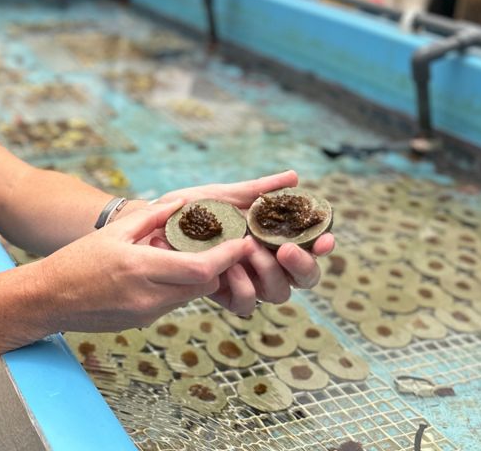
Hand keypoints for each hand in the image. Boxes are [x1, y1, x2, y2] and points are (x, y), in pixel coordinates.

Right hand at [37, 200, 250, 332]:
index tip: (242, 242)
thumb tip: (182, 204)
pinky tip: (163, 272)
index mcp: (141, 268)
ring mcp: (146, 313)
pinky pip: (172, 303)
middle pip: (204, 285)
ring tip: (187, 255)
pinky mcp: (142, 322)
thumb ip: (151, 217)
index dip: (227, 257)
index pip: (201, 269)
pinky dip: (176, 287)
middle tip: (220, 245)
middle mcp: (148, 296)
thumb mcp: (113, 233)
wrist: (48, 299)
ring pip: (190, 295)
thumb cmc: (76, 261)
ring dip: (196, 276)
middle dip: (217, 266)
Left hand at [139, 170, 335, 314]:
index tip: (325, 238)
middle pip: (304, 278)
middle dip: (301, 264)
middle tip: (285, 248)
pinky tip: (228, 268)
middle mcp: (268, 264)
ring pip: (279, 292)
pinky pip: (246, 303)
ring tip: (247, 248)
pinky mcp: (226, 296)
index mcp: (274, 240)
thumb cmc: (194, 209)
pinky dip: (241, 286)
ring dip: (267, 271)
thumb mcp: (227, 195)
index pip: (311, 248)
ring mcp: (249, 281)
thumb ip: (260, 190)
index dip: (322, 246)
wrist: (156, 224)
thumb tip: (294, 177)